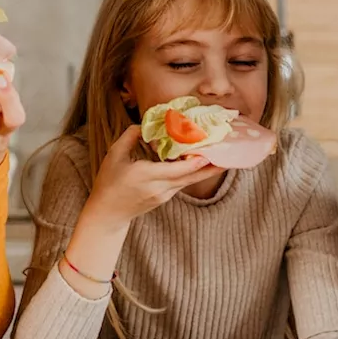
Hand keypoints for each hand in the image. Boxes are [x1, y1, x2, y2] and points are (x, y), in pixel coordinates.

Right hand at [84, 126, 221, 225]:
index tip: (210, 153)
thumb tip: (143, 125)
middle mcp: (159, 187)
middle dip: (211, 168)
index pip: (177, 170)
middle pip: (191, 177)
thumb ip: (129, 137)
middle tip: (229, 157)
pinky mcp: (165, 197)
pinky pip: (182, 184)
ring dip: (204, 170)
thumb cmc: (108, 183)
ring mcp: (164, 195)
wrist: (108, 213)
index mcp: (146, 176)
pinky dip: (192, 173)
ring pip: (189, 181)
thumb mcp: (114, 156)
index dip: (195, 162)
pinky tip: (200, 163)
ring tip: (220, 158)